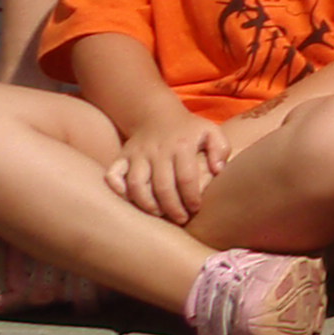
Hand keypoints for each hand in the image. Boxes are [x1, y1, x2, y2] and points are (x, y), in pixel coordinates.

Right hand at [109, 111, 227, 223]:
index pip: (187, 177)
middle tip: (180, 219)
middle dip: (172, 208)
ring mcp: (137, 154)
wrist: (158, 115)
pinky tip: (129, 201)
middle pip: (162, 186)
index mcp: (182, 145)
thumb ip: (220, 149)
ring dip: (147, 204)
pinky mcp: (122, 158)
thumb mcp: (211, 132)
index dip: (192, 197)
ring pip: (136, 184)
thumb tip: (218, 170)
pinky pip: (113, 175)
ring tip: (159, 215)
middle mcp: (157, 150)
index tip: (196, 208)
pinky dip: (117, 190)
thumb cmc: (189, 130)